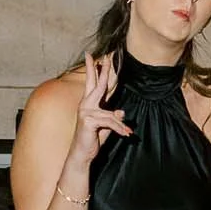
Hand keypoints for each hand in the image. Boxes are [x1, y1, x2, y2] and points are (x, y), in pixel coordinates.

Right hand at [66, 53, 131, 168]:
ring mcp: (86, 112)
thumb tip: (121, 111)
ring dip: (120, 125)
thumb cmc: (93, 138)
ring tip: (127, 133)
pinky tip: (126, 134)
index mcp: (90, 103)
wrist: (83, 154)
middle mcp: (86, 105)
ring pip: (111, 113)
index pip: (93, 83)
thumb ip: (114, 117)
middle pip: (98, 85)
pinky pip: (110, 122)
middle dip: (105, 71)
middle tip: (109, 56)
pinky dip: (119, 129)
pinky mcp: (89, 121)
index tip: (93, 56)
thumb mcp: (108, 126)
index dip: (94, 69)